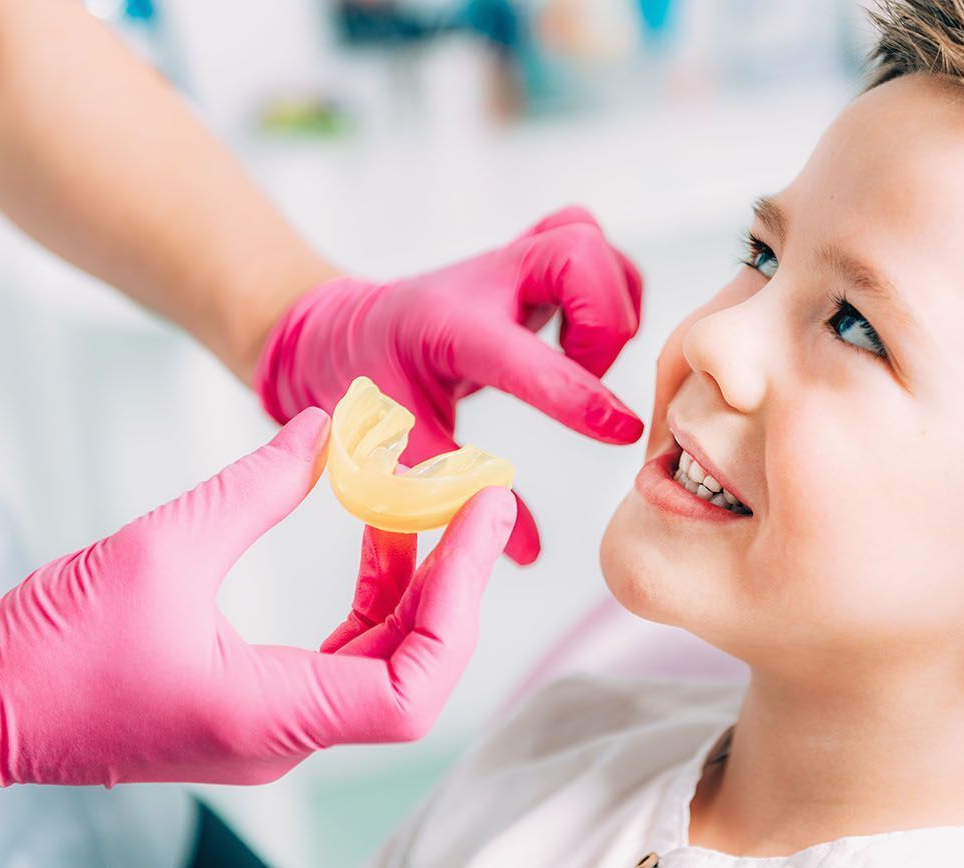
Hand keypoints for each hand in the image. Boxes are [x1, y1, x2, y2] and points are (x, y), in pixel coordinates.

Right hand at [0, 409, 515, 786]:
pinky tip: (377, 538)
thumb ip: (257, 488)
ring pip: (384, 659)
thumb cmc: (50, 654)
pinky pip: (345, 653)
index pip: (414, 683)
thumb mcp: (162, 549)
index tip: (480, 526)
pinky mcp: (259, 703)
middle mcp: (287, 734)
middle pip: (413, 668)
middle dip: (453, 583)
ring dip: (415, 583)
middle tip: (479, 505)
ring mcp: (276, 723)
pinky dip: (372, 596)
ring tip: (426, 507)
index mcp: (272, 717)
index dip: (460, 602)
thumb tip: (323, 432)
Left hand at [253, 206, 644, 565]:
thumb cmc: (367, 384)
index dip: (579, 395)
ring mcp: (512, 261)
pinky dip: (610, 291)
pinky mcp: (533, 259)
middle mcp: (486, 280)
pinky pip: (596, 248)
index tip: (622, 432)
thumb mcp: (396, 448)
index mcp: (447, 329)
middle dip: (605, 324)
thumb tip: (528, 551)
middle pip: (579, 255)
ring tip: (581, 360)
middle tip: (584, 375)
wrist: (342, 329)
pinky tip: (582, 337)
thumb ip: (455, 495)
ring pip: (595, 246)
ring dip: (610, 308)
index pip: (524, 356)